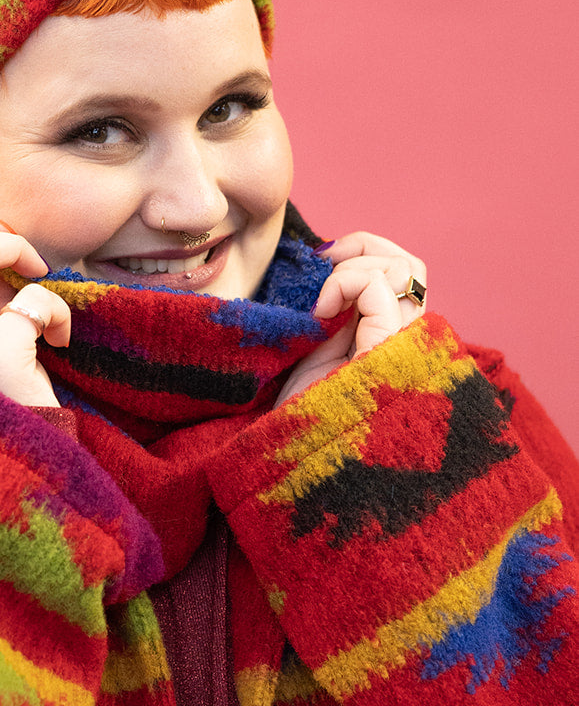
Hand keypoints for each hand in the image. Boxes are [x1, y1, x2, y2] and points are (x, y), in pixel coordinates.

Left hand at [277, 232, 427, 404]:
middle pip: (412, 266)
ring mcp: (404, 346)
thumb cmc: (300, 412)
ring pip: (405, 269)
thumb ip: (336, 313)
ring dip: (353, 267)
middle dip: (365, 249)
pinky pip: (380, 287)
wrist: (292, 456)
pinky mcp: (390, 349)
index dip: (365, 255)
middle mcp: (406, 341)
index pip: (406, 275)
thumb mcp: (318, 349)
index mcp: (390, 339)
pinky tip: (320, 313)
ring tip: (321, 301)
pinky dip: (346, 282)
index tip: (321, 264)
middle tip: (323, 262)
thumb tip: (330, 262)